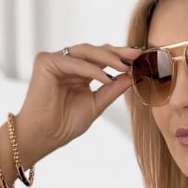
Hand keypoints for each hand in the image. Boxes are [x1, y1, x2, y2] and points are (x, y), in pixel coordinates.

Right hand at [14, 42, 140, 162]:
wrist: (46, 136)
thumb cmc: (66, 124)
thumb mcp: (96, 104)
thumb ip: (112, 89)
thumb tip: (132, 75)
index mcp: (79, 71)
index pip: (102, 59)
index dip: (121, 58)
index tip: (141, 59)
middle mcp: (67, 62)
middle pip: (95, 51)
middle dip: (118, 53)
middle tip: (137, 55)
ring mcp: (55, 60)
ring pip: (85, 52)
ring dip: (107, 58)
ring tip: (125, 67)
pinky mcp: (45, 62)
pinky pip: (73, 62)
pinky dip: (91, 69)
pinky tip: (106, 77)